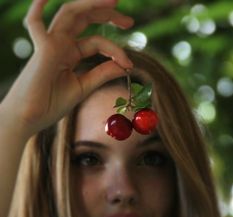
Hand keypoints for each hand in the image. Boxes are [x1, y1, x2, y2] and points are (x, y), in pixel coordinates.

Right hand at [1, 0, 133, 135]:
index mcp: (70, 54)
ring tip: (115, 2)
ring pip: (70, 14)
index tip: (130, 65)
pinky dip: (39, 8)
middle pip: (85, 20)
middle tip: (129, 22)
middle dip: (107, 15)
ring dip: (91, 4)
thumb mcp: (84, 87)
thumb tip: (126, 66)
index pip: (97, 42)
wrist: (31, 118)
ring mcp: (50, 44)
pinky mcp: (42, 49)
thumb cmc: (53, 104)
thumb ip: (102, 74)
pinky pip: (35, 23)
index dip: (116, 51)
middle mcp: (61, 44)